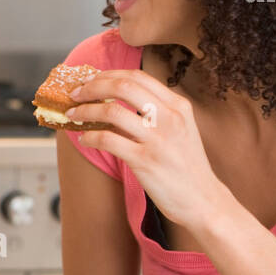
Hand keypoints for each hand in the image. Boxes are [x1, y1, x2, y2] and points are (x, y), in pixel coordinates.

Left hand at [65, 69, 227, 231]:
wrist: (202, 199)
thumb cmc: (186, 165)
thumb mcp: (180, 129)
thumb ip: (156, 112)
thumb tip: (115, 100)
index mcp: (178, 105)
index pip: (138, 76)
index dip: (108, 75)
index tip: (91, 80)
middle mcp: (170, 117)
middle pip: (123, 86)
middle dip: (93, 86)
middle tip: (76, 93)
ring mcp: (158, 139)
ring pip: (112, 112)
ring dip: (86, 111)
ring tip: (73, 114)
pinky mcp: (145, 161)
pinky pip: (109, 140)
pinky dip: (91, 137)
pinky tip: (84, 139)